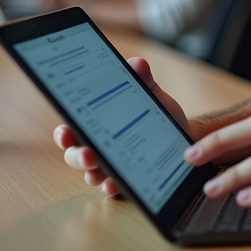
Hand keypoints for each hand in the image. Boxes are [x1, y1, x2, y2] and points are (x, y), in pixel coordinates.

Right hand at [53, 57, 193, 196]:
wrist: (186, 137)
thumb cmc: (159, 116)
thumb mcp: (153, 97)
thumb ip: (143, 82)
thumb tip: (137, 64)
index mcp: (98, 124)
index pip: (73, 130)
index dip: (64, 133)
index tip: (65, 132)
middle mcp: (99, 147)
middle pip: (75, 154)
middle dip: (76, 155)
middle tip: (86, 153)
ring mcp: (110, 165)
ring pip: (91, 173)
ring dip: (91, 172)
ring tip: (98, 170)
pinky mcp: (126, 179)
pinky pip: (113, 186)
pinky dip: (111, 185)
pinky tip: (114, 183)